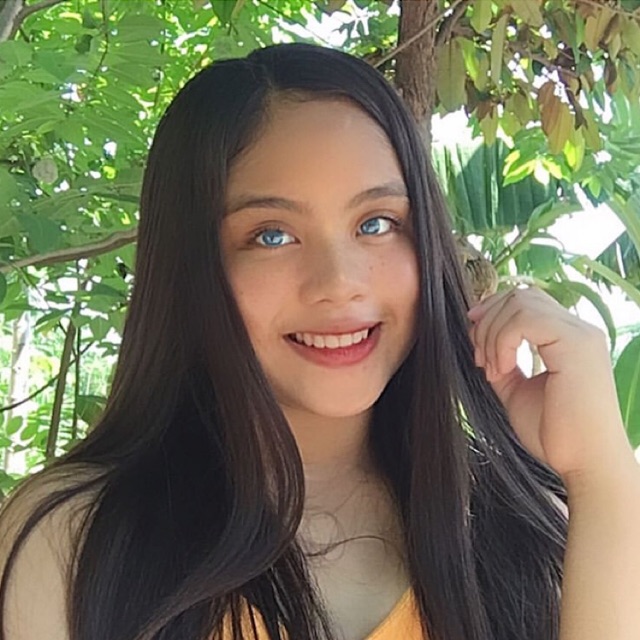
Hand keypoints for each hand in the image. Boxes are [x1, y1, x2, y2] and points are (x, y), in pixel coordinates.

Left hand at [467, 286, 635, 486]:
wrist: (583, 463)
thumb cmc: (555, 434)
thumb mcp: (516, 390)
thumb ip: (502, 363)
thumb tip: (479, 343)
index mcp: (567, 338)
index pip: (525, 300)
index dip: (492, 314)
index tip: (475, 345)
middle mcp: (578, 330)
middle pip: (520, 295)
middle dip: (487, 321)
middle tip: (479, 358)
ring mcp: (580, 335)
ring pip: (520, 302)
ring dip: (492, 333)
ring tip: (491, 368)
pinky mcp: (578, 345)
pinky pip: (525, 320)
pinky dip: (503, 340)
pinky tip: (502, 368)